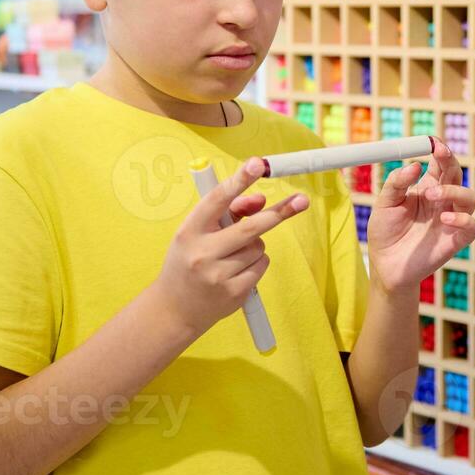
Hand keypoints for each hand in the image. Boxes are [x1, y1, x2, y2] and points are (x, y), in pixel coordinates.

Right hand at [154, 157, 309, 337]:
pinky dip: (256, 264)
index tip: (258, 164)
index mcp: (188, 231)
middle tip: (301, 200)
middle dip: (279, 212)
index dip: (240, 180)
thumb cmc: (188, 262)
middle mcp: (202, 252)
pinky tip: (236, 272)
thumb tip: (262, 200)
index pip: (217, 200)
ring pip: (259, 247)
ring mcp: (218, 275)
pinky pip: (261, 266)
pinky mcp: (233, 293)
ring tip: (232, 257)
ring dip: (255, 246)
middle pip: (251, 227)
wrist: (173, 309)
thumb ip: (227, 214)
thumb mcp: (197, 234)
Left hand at [367, 138, 474, 293]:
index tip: (432, 142)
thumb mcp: (384, 203)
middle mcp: (442, 201)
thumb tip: (413, 165)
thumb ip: (396, 183)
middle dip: (450, 161)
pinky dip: (463, 219)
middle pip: (457, 174)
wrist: (385, 266)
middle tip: (437, 154)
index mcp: (427, 187)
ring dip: (453, 190)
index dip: (440, 150)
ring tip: (431, 195)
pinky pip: (472, 226)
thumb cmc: (385, 232)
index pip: (440, 163)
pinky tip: (445, 218)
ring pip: (469, 197)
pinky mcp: (455, 240)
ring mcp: (451, 220)